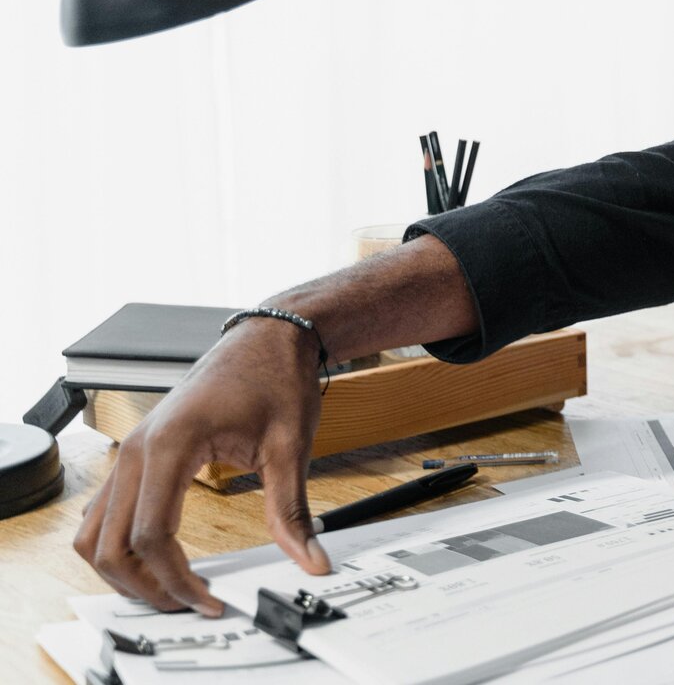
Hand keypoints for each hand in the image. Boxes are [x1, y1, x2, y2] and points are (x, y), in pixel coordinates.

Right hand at [73, 319, 330, 615]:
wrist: (266, 337)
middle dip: (143, 585)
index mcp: (171, 444)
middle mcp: (136, 448)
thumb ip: (292, 509)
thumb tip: (309, 556)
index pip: (151, 535)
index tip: (209, 600)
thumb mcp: (291, 444)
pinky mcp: (135, 453)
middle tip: (188, 605)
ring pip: (94, 531)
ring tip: (170, 590)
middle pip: (109, 543)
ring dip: (122, 570)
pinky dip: (117, 544)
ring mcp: (129, 450)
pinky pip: (104, 511)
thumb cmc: (275, 377)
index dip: (176, 579)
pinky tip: (156, 560)